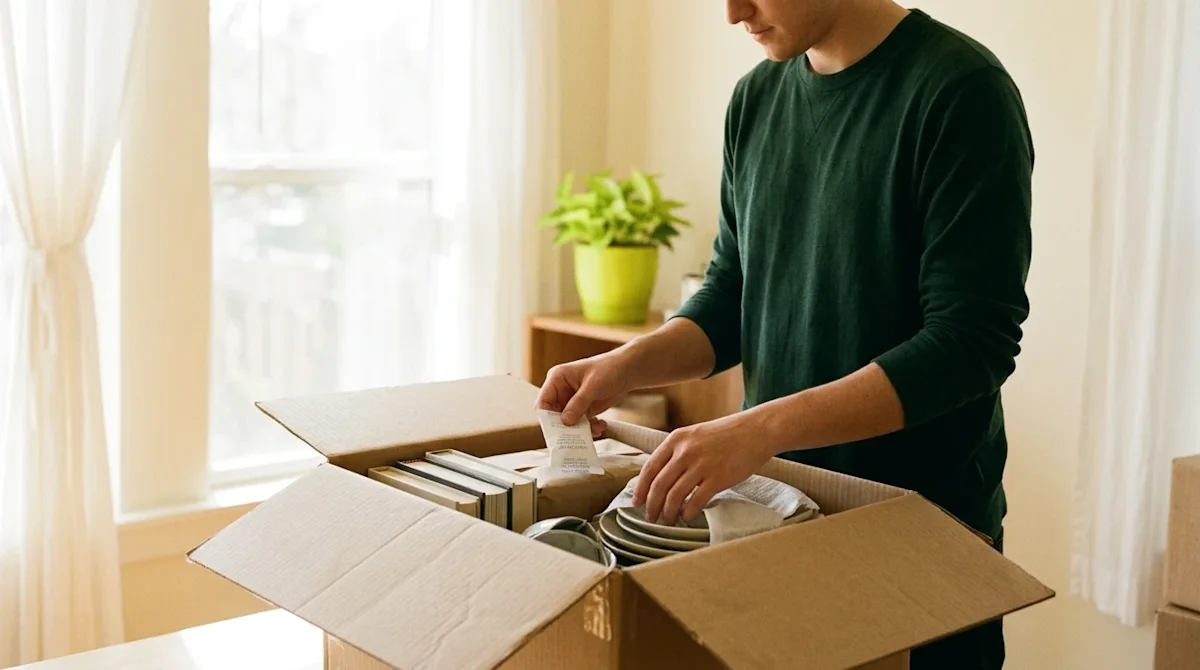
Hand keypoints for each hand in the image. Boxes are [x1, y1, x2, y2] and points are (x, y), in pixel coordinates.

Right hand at [535, 352, 632, 437]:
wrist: (627, 371)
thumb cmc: (609, 369)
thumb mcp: (593, 386)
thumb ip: (578, 403)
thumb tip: (565, 421)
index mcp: (557, 379)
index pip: (543, 402)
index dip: (547, 417)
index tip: (556, 430)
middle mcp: (561, 391)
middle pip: (553, 416)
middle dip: (565, 427)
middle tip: (576, 436)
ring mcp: (572, 401)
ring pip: (568, 423)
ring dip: (580, 429)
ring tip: (594, 429)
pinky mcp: (582, 409)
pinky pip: (580, 424)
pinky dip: (589, 428)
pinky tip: (601, 425)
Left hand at [632, 413, 774, 525]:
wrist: (756, 430)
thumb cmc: (726, 435)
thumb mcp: (695, 435)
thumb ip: (678, 452)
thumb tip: (661, 477)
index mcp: (676, 439)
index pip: (650, 468)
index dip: (640, 488)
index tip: (637, 502)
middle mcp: (685, 451)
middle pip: (659, 485)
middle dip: (652, 506)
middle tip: (650, 518)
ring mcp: (702, 465)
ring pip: (674, 496)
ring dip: (668, 512)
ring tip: (668, 520)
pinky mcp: (718, 478)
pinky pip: (696, 501)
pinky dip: (688, 513)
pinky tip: (687, 517)